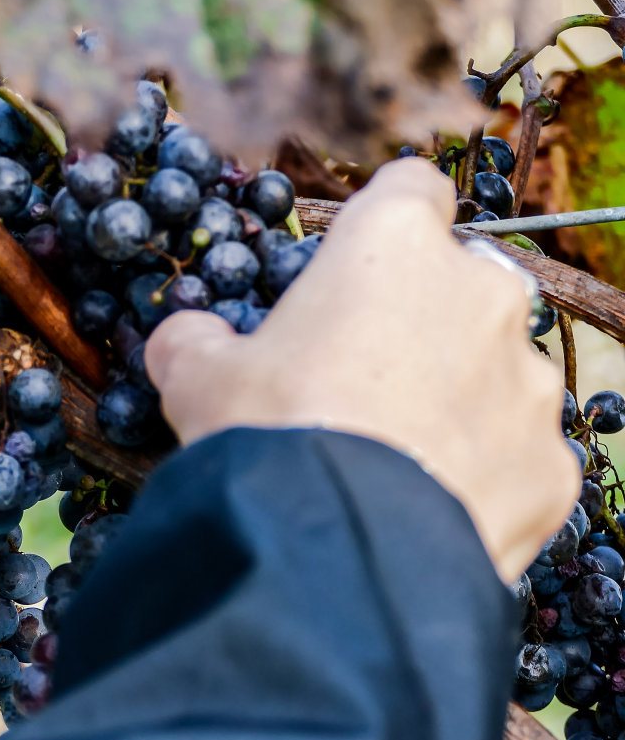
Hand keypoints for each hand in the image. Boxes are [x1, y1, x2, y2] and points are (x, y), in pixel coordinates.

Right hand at [145, 158, 577, 582]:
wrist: (333, 553)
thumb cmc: (267, 433)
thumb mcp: (196, 376)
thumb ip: (196, 341)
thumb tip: (188, 339)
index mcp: (394, 246)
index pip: (409, 187)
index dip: (378, 222)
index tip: (352, 263)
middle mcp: (482, 295)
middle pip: (461, 283)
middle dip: (421, 320)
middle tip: (355, 378)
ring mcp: (528, 383)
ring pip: (496, 373)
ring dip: (454, 399)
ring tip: (390, 457)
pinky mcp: (552, 465)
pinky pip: (515, 457)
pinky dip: (479, 475)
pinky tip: (423, 508)